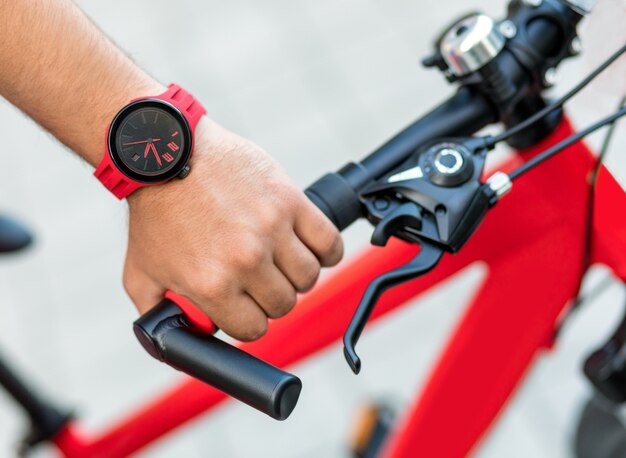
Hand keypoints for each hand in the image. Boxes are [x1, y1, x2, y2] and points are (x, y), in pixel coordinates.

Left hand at [123, 117, 342, 340]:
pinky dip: (327, 252)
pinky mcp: (290, 200)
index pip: (254, 329)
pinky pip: (330, 243)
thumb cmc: (158, 211)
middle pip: (284, 304)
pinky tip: (309, 247)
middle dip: (271, 297)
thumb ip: (157, 312)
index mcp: (212, 284)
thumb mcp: (140, 272)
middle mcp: (246, 260)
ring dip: (297, 276)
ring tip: (281, 260)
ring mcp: (272, 228)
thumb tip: (172, 338)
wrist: (169, 153)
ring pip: (309, 277)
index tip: (245, 306)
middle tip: (259, 280)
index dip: (249, 320)